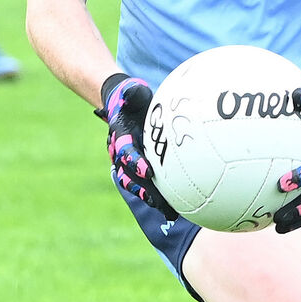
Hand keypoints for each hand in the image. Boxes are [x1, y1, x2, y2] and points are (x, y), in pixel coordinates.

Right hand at [101, 73, 177, 220]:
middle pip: (132, 178)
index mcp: (120, 139)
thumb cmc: (130, 98)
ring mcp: (133, 163)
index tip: (149, 171)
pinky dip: (162, 193)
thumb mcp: (130, 93)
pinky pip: (152, 182)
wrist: (122, 106)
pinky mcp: (143, 165)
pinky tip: (180, 205)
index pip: (127, 153)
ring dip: (153, 198)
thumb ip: (131, 92)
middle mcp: (124, 155)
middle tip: (159, 202)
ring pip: (140, 185)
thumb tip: (132, 89)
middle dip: (145, 191)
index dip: (136, 163)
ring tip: (169, 212)